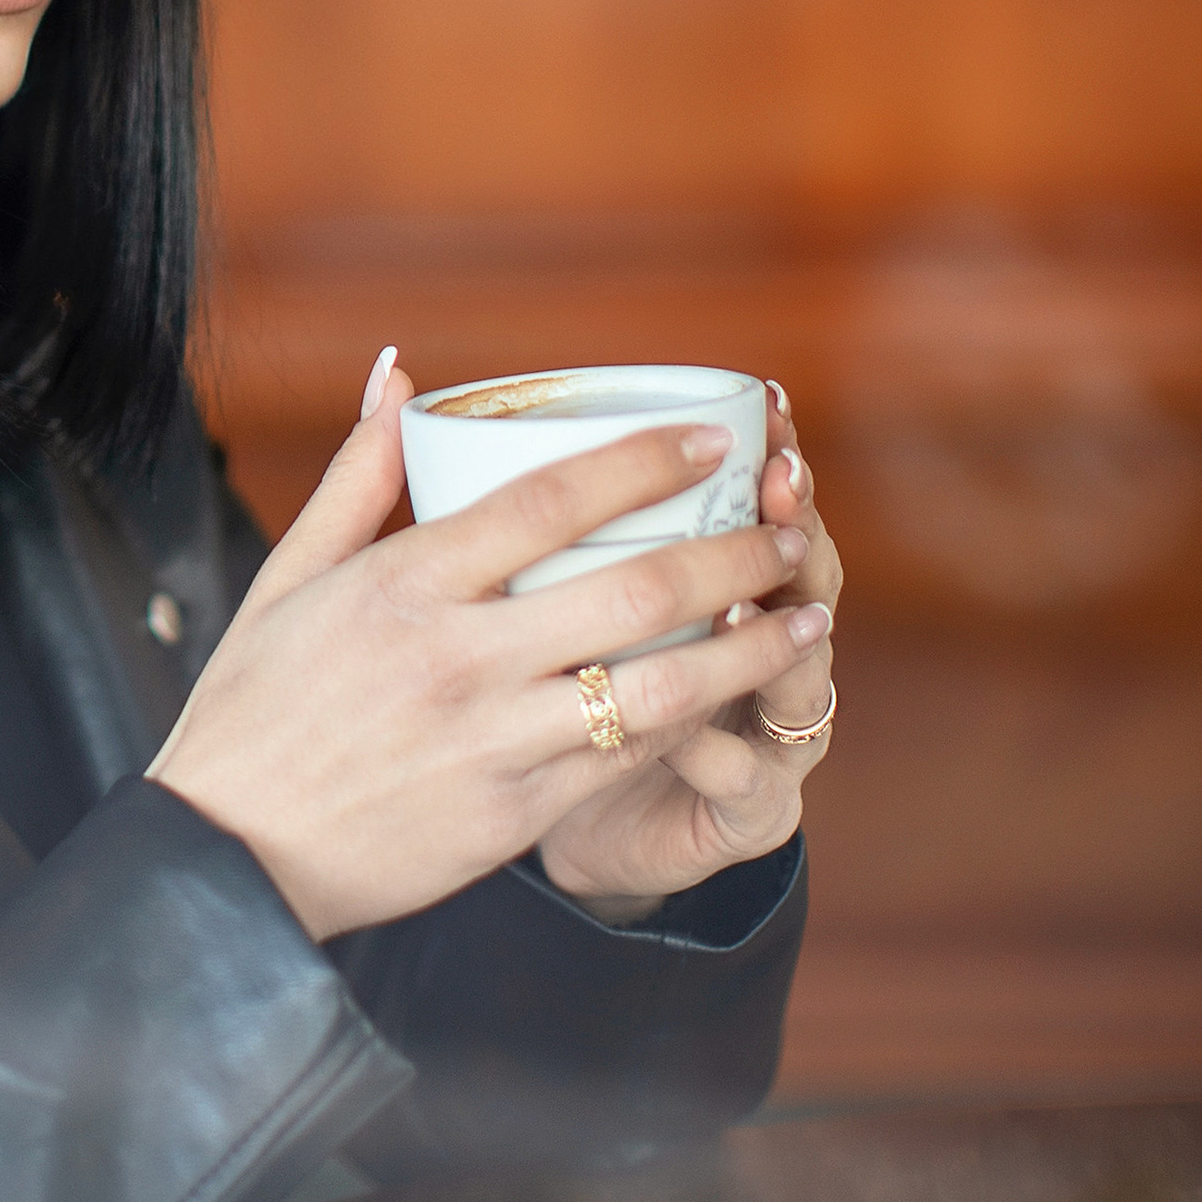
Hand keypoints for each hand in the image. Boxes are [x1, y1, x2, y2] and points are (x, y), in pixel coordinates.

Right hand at [146, 357, 828, 941]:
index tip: (709, 438)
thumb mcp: (290, 576)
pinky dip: (691, 723)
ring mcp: (494, 742)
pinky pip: (625, 760)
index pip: (551, 499)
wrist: (230, 857)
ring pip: (657, 687)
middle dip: (733, 554)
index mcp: (404, 584)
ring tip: (805, 618)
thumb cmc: (255, 706)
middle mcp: (459, 658)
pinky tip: (734, 698)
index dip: (644, 461)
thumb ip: (360, 475)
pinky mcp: (514, 815)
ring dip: (748, 650)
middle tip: (785, 530)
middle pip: (633, 590)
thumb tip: (402, 375)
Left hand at [536, 375, 841, 911]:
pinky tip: (692, 733)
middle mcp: (754, 654)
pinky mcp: (747, 814)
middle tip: (778, 483)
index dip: (769, 458)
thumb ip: (491, 503)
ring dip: (772, 643)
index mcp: (711, 589)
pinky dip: (721, 755)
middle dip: (790, 531)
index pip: (762, 509)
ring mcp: (764, 737)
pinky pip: (747, 784)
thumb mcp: (515, 599)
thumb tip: (403, 370)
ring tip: (751, 603)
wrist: (571, 831)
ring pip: (797, 683)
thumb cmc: (536, 695)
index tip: (763, 403)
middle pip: (798, 582)